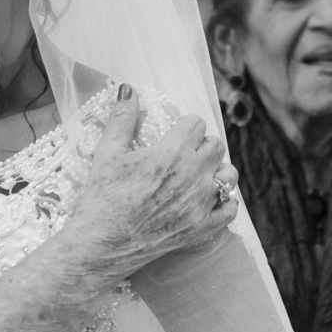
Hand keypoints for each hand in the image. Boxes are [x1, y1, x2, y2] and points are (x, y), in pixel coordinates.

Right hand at [69, 85, 237, 280]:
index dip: (184, 125)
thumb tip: (127, 88)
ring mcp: (200, 204)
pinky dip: (224, 202)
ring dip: (216, 170)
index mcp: (171, 153)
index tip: (174, 133)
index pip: (195, 123)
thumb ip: (122, 118)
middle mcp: (192, 176)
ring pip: (228, 175)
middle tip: (184, 153)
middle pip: (216, 145)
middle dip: (202, 144)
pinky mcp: (202, 228)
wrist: (102, 243)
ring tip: (198, 175)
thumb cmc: (102, 195)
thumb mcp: (108, 152)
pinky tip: (209, 199)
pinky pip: (230, 209)